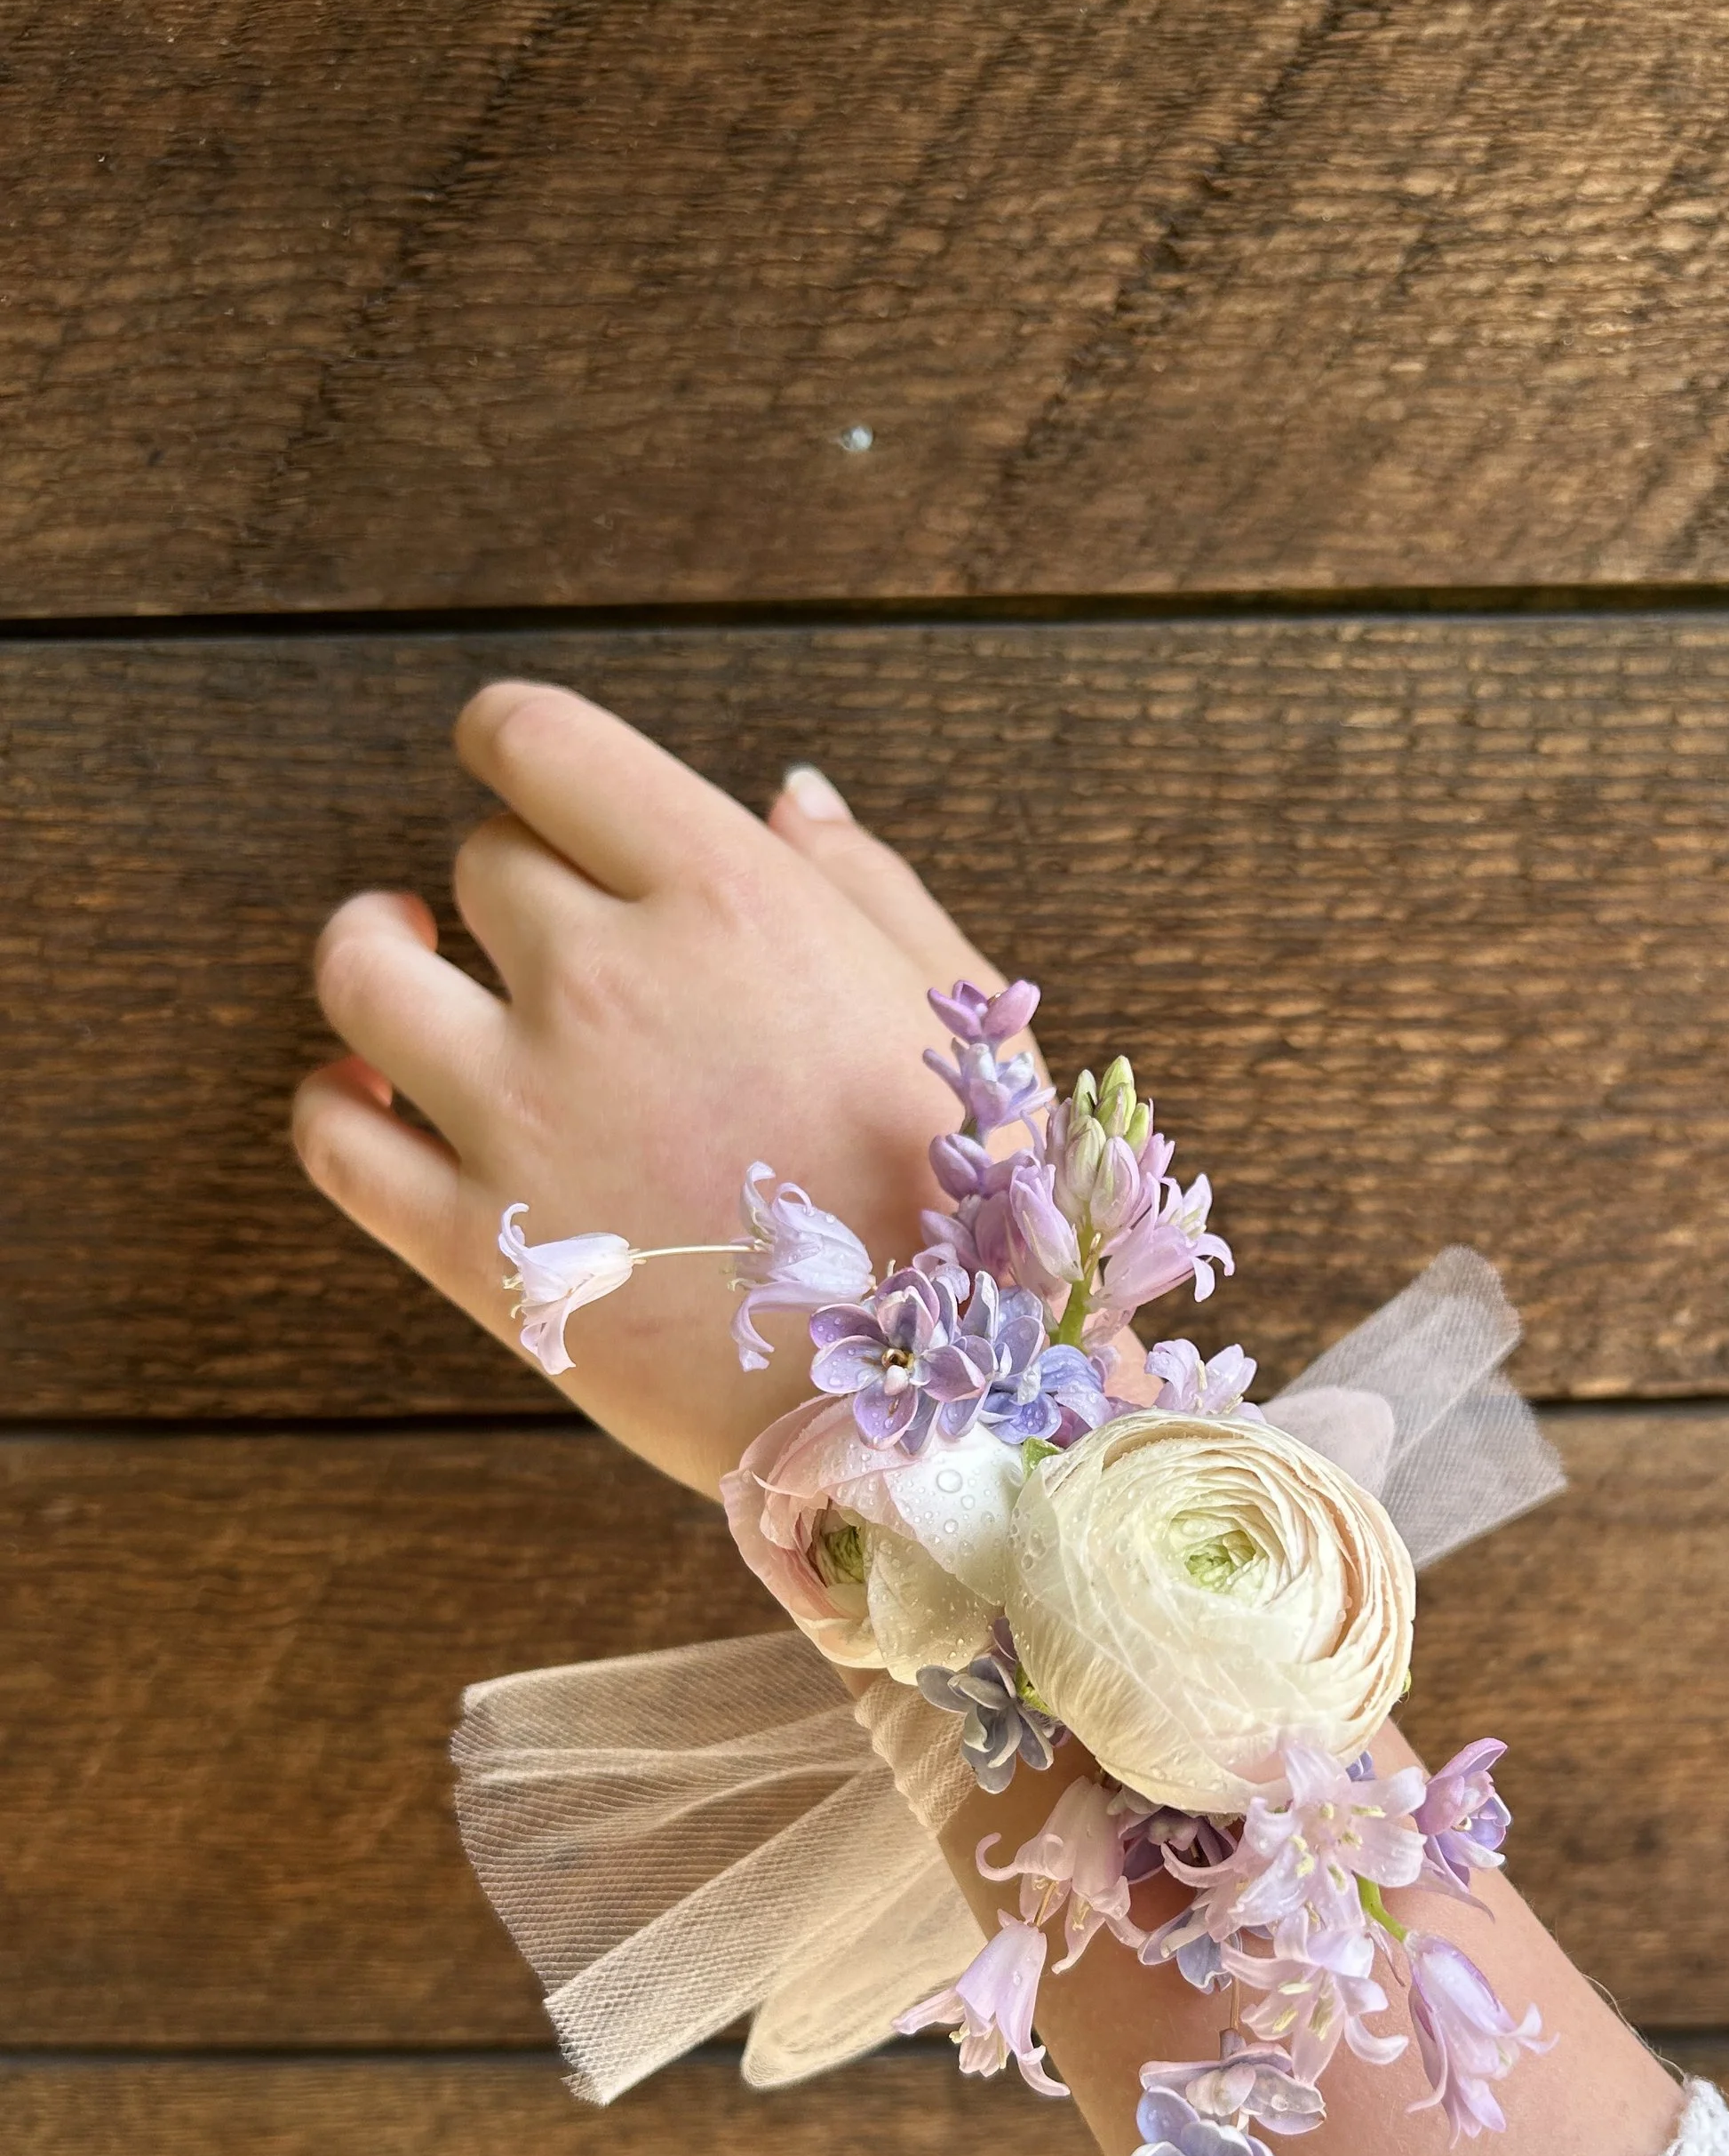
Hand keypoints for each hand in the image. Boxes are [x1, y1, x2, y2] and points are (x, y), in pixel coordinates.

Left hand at [294, 682, 1014, 1495]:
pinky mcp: (475, 1248)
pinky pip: (329, 1137)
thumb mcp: (957, 1012)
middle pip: (484, 864)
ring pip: (361, 969)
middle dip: (520, 888)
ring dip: (376, 948)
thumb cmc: (972, 1210)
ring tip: (405, 959)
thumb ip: (862, 884)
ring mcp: (524, 1114)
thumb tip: (788, 797)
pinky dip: (329, 1100)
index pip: (540, 742)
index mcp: (727, 897)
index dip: (515, 745)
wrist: (936, 1413)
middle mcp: (605, 982)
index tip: (526, 780)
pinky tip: (368, 1093)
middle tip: (563, 945)